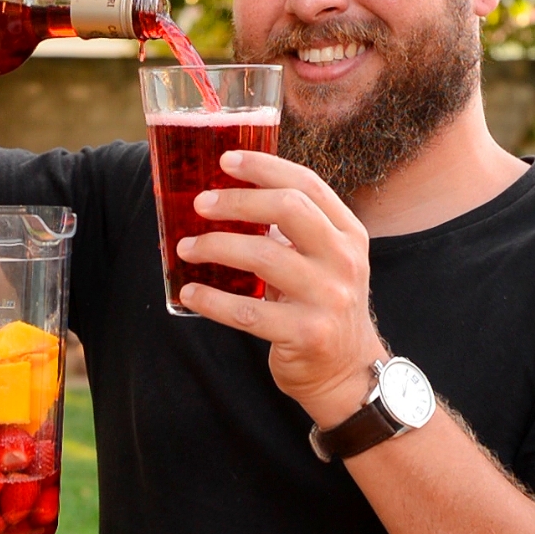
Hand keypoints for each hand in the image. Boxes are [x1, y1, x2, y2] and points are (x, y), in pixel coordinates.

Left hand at [175, 150, 386, 426]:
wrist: (347, 372)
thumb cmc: (322, 306)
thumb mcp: (324, 261)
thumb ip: (294, 229)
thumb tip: (230, 195)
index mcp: (348, 233)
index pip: (306, 185)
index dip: (264, 167)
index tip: (226, 161)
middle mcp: (343, 260)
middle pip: (288, 209)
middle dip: (237, 201)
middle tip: (200, 204)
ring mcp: (328, 298)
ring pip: (262, 257)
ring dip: (215, 247)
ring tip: (186, 248)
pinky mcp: (306, 334)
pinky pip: (247, 310)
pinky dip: (212, 299)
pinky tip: (190, 291)